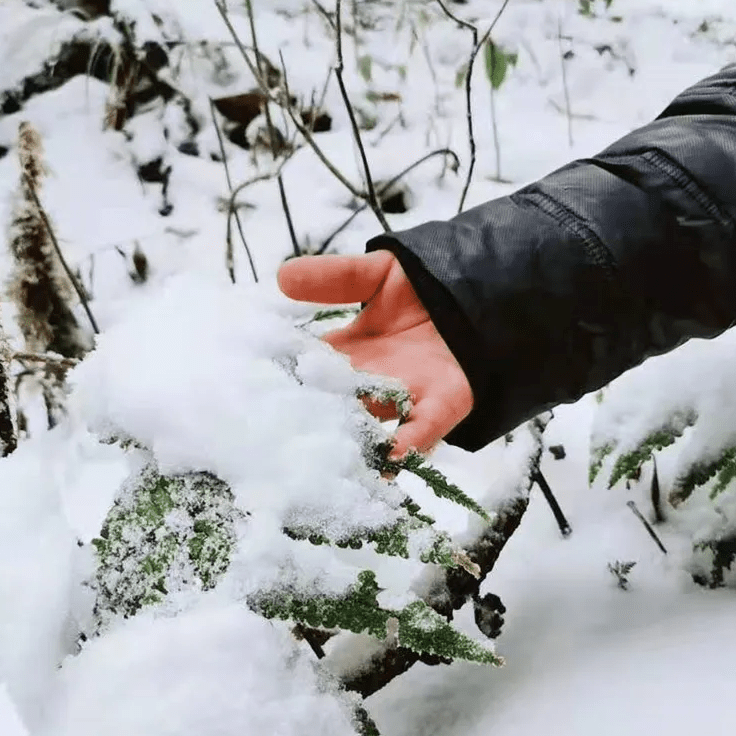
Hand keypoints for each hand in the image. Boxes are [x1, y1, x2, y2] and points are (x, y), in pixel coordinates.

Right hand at [277, 250, 473, 463]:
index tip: (250, 391)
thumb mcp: (374, 274)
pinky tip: (390, 460)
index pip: (306, 370)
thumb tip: (281, 276)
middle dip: (308, 424)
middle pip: (332, 406)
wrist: (486, 292)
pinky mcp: (443, 405)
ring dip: (351, 442)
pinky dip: (406, 445)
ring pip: (371, 426)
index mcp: (347, 354)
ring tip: (325, 461)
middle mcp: (370, 382)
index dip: (281, 380)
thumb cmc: (426, 287)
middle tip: (273, 441)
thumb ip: (333, 279)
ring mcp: (405, 397)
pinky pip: (421, 430)